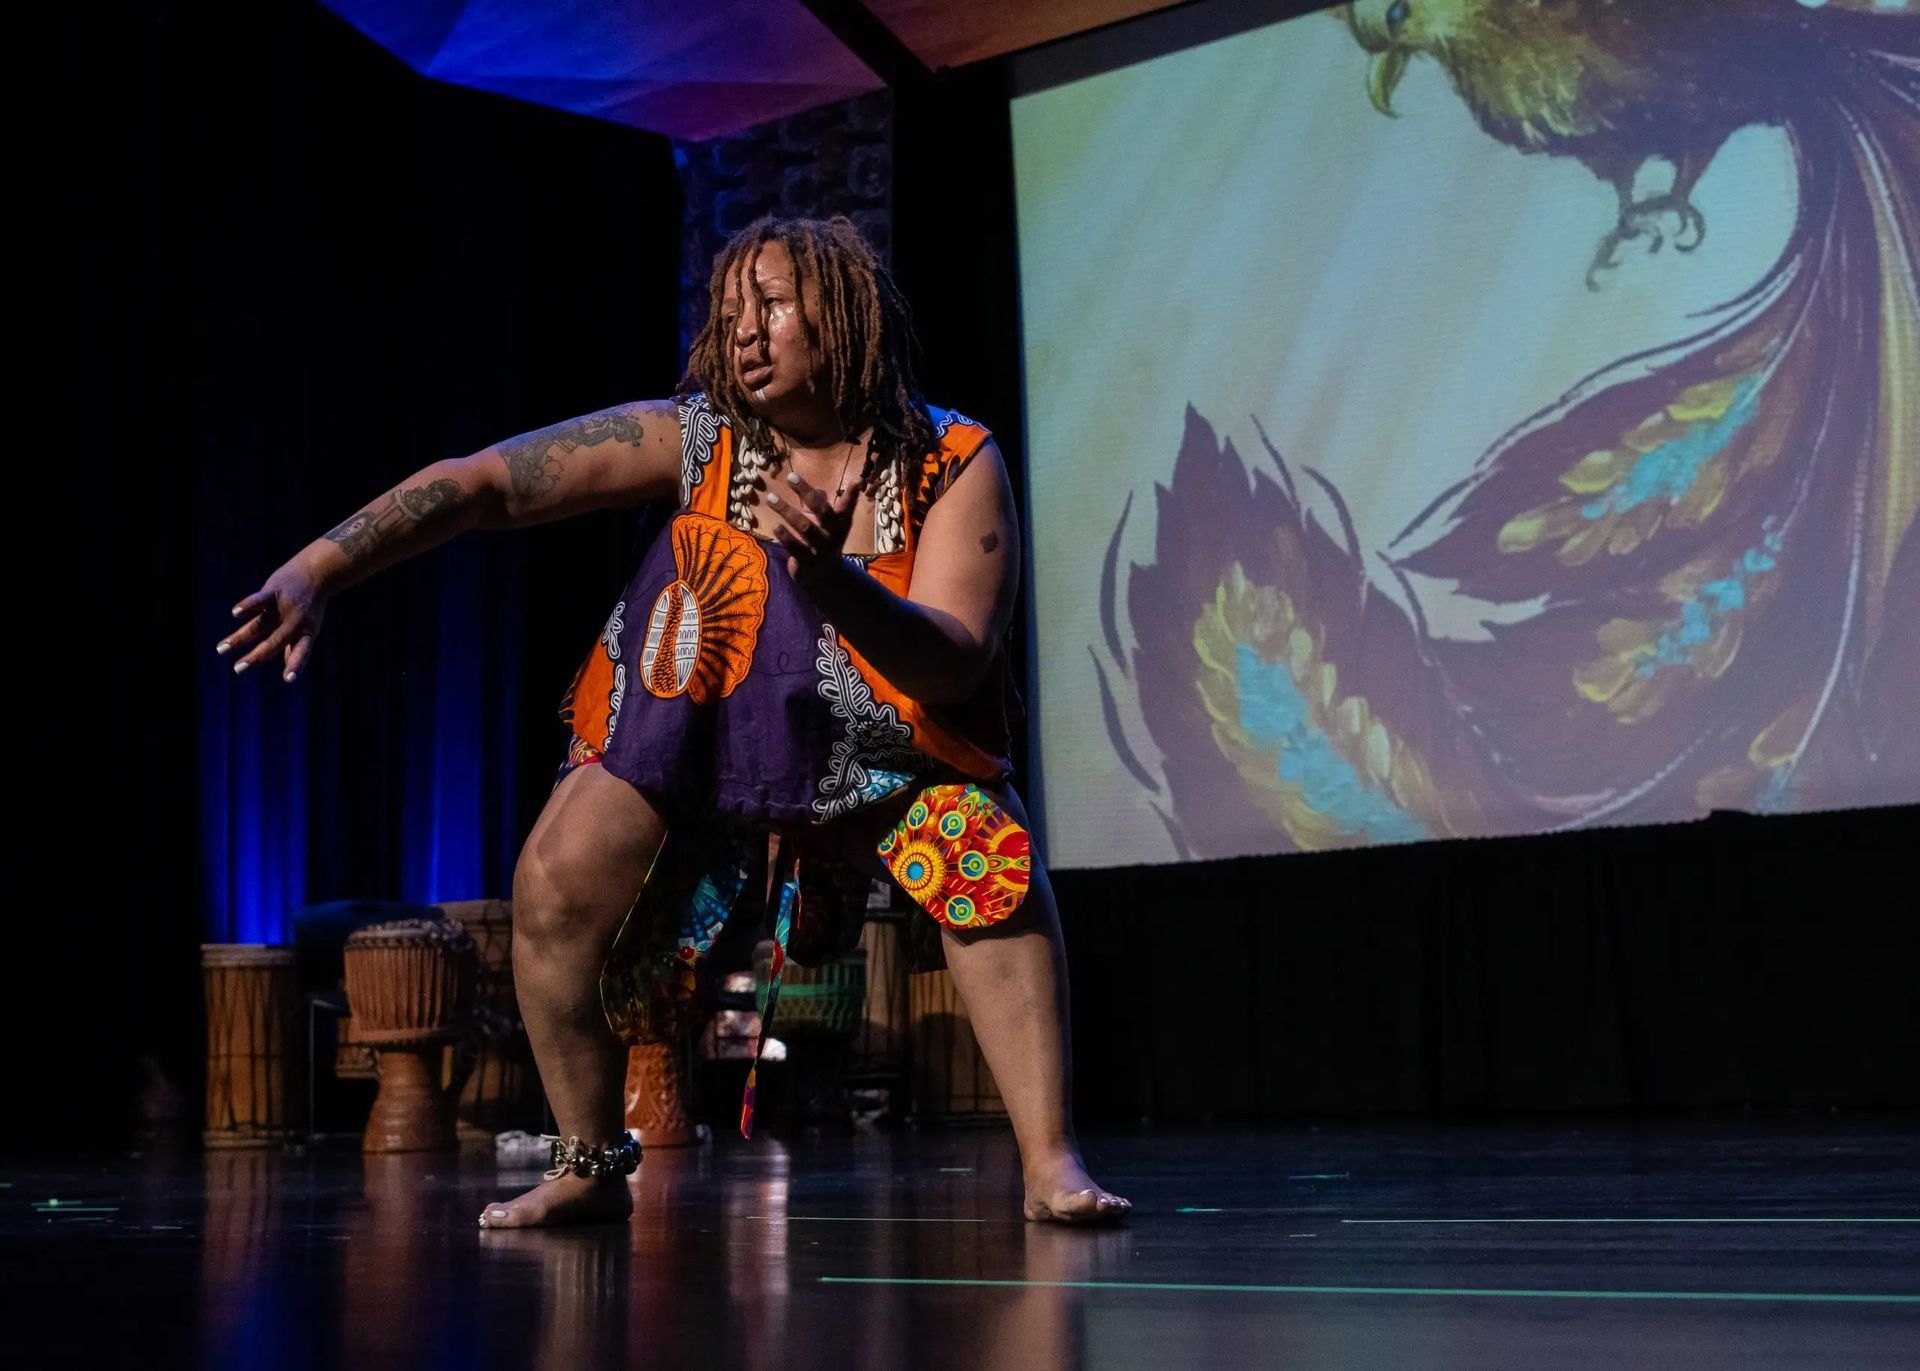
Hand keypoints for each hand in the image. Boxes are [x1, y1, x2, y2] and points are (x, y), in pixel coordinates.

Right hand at [218, 557, 329, 682]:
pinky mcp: (275, 590)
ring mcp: (285, 606)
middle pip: (274, 642)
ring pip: (259, 624)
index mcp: (306, 632)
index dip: (296, 664)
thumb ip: (296, 648)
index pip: (302, 651)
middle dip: (256, 656)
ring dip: (240, 637)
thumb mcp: (309, 627)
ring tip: (222, 649)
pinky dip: (248, 605)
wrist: (319, 572)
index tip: (289, 679)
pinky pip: (260, 599)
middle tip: (238, 669)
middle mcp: (296, 621)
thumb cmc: (310, 605)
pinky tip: (235, 613)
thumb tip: (289, 672)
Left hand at [764, 469, 863, 582]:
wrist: (824, 578)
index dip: (852, 495)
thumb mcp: (829, 526)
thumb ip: (823, 506)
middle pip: (823, 511)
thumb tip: (818, 490)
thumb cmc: (824, 543)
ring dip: (787, 511)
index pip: (847, 507)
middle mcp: (833, 535)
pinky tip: (776, 526)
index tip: (856, 481)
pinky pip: (794, 546)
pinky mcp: (806, 561)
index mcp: (840, 524)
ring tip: (771, 497)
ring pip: (804, 527)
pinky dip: (785, 536)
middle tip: (790, 477)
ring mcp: (820, 548)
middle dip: (807, 493)